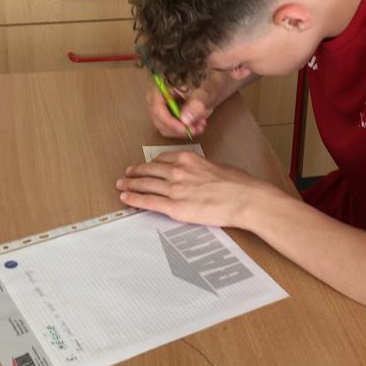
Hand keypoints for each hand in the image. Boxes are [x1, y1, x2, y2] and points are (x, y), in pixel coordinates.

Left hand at [116, 151, 280, 228]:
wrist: (244, 198)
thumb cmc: (237, 183)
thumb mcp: (216, 167)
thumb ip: (201, 168)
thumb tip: (198, 174)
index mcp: (188, 159)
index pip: (162, 159)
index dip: (150, 164)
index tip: (144, 166)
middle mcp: (177, 171)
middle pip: (149, 171)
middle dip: (135, 173)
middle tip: (126, 175)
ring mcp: (174, 189)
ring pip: (145, 185)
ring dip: (130, 185)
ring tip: (121, 186)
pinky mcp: (174, 207)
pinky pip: (148, 202)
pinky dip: (134, 199)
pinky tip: (126, 199)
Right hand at [147, 84, 214, 137]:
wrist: (219, 79)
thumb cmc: (213, 78)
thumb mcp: (209, 88)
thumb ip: (198, 102)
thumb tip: (184, 120)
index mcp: (164, 84)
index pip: (156, 107)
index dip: (168, 121)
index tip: (185, 128)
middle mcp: (160, 95)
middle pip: (158, 119)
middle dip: (176, 128)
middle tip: (195, 129)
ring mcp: (165, 105)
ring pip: (164, 126)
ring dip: (181, 131)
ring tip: (200, 126)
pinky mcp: (171, 113)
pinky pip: (172, 127)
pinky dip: (184, 130)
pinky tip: (198, 125)